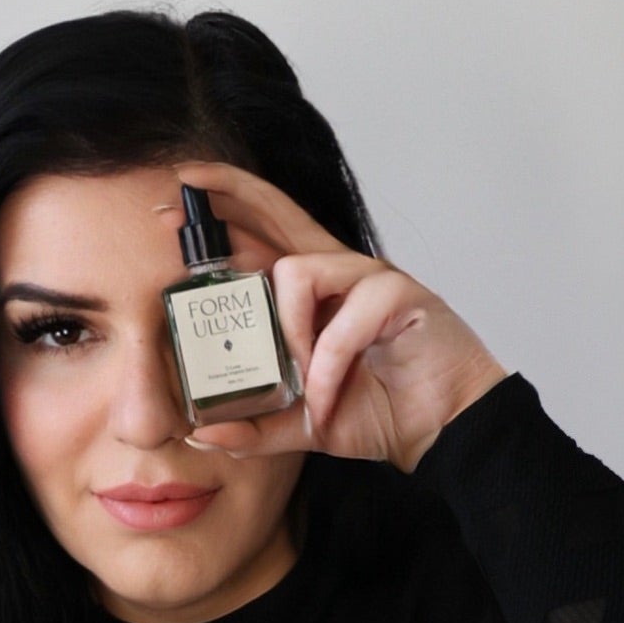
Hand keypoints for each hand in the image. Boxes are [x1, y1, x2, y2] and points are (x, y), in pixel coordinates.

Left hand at [173, 159, 508, 472]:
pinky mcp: (399, 296)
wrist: (444, 432)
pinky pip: (341, 320)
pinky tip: (328, 395)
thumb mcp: (305, 423)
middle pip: (279, 212)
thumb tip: (204, 431)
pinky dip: (328, 364)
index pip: (265, 233)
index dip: (226, 206)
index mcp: (317, 291)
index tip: (179, 195)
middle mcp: (340, 272)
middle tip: (182, 190)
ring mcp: (370, 278)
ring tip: (300, 381)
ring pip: (298, 271)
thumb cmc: (384, 411)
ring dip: (287, 332)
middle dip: (228, 195)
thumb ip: (256, 426)